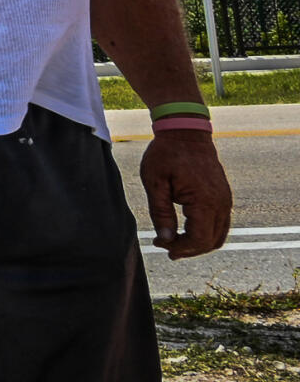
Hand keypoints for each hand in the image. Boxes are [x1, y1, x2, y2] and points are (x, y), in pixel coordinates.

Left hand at [142, 129, 231, 257]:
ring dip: (197, 244)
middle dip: (187, 249)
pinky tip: (184, 231)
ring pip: (218, 235)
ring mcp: (226, 201)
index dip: (180, 248)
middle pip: (210, 242)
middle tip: (163, 245)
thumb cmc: (166, 154)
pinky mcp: (224, 197)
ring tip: (173, 243)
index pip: (199, 239)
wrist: (186, 132)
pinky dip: (204, 233)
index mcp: (205, 201)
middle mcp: (221, 204)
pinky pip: (220, 224)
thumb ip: (160, 212)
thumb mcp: (155, 182)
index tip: (159, 244)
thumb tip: (166, 238)